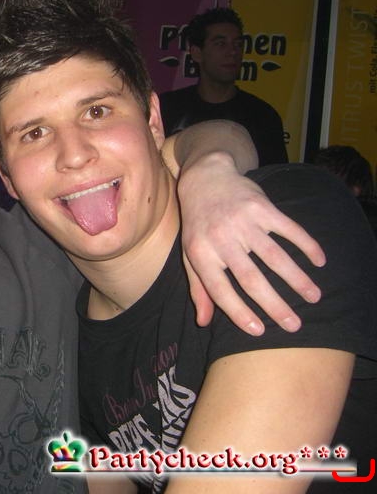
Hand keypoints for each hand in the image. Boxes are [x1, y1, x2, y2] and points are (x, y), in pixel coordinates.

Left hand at [177, 153, 325, 334]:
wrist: (205, 179)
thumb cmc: (198, 224)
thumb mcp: (190, 255)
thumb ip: (199, 289)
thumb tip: (203, 322)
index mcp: (200, 253)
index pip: (220, 289)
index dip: (239, 311)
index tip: (260, 330)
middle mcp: (221, 238)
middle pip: (251, 278)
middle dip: (275, 305)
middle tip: (294, 325)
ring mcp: (242, 221)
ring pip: (275, 256)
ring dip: (297, 279)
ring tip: (314, 297)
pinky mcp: (262, 207)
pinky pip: (289, 229)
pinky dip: (307, 245)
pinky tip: (319, 261)